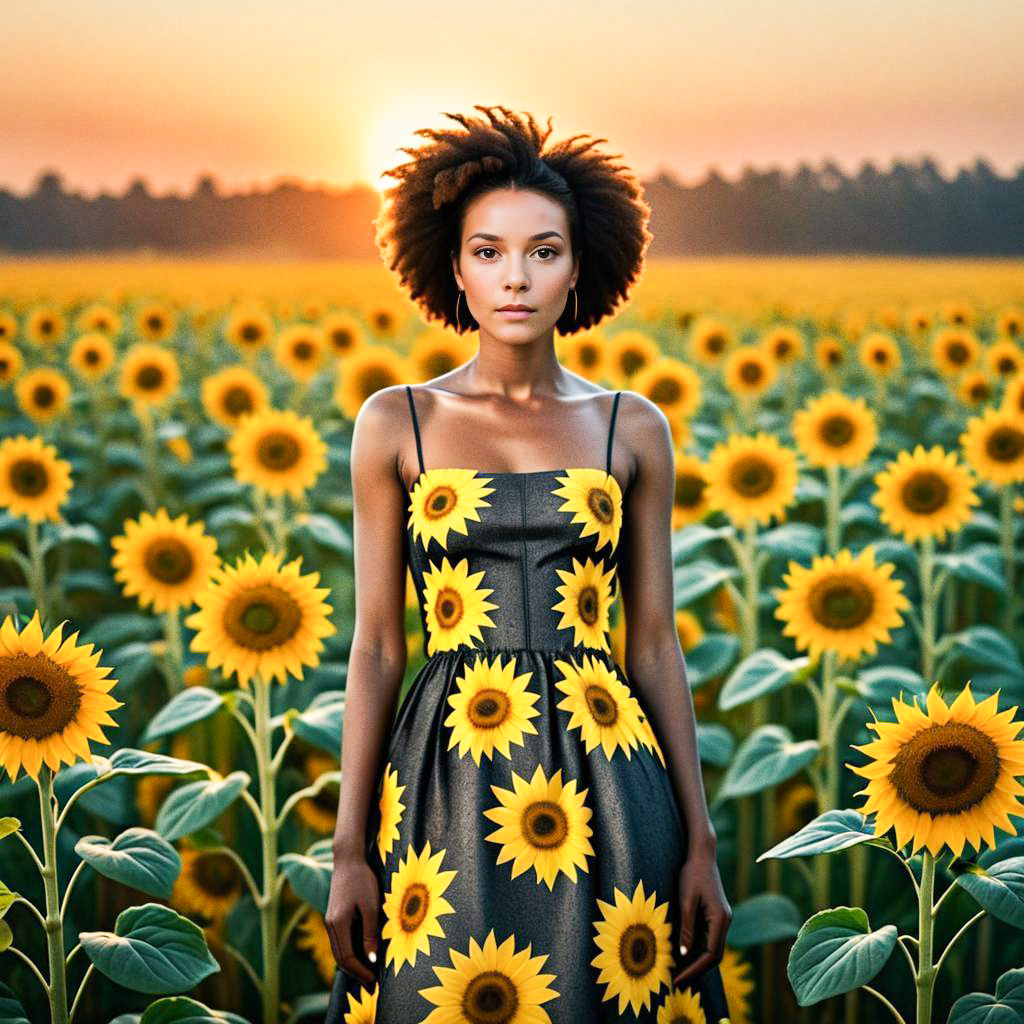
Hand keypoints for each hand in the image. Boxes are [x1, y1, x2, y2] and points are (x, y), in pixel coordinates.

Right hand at [325, 851, 380, 987]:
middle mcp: (330, 925)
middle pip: (340, 958)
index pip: (347, 957)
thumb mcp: (371, 905)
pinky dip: (349, 952)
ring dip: (352, 964)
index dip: (361, 971)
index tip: (374, 980)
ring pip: (338, 951)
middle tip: (373, 982)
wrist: (348, 860)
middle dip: (356, 972)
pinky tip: (363, 954)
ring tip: (370, 972)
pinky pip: (340, 942)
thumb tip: (371, 959)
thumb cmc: (362, 880)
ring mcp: (330, 921)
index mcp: (338, 923)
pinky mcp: (333, 917)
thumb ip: (370, 932)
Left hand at [672, 847, 730, 988]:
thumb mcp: (685, 900)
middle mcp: (724, 921)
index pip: (711, 954)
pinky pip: (708, 938)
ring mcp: (721, 919)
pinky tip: (681, 954)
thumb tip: (684, 954)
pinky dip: (697, 949)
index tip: (678, 978)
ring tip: (676, 971)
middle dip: (696, 970)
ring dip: (696, 961)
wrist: (702, 854)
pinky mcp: (715, 915)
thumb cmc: (692, 874)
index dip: (694, 969)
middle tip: (676, 980)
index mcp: (720, 918)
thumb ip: (686, 926)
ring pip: (712, 948)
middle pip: (714, 956)